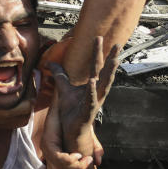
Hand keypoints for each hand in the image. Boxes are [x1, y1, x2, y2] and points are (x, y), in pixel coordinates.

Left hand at [41, 103, 94, 168]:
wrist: (67, 102)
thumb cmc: (76, 120)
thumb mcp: (87, 136)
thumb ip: (93, 148)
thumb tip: (99, 161)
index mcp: (55, 158)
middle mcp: (49, 156)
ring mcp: (48, 149)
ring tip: (86, 162)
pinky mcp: (48, 141)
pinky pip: (58, 157)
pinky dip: (68, 160)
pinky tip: (77, 156)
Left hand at [48, 37, 119, 151]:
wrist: (71, 130)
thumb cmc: (71, 111)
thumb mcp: (63, 89)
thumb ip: (59, 76)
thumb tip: (50, 63)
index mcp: (92, 85)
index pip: (95, 66)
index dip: (97, 52)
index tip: (98, 37)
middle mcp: (96, 92)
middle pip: (104, 73)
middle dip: (111, 59)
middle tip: (117, 45)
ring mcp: (94, 102)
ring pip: (103, 86)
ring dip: (109, 73)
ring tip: (114, 60)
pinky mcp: (88, 112)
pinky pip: (91, 100)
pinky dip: (91, 91)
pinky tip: (92, 82)